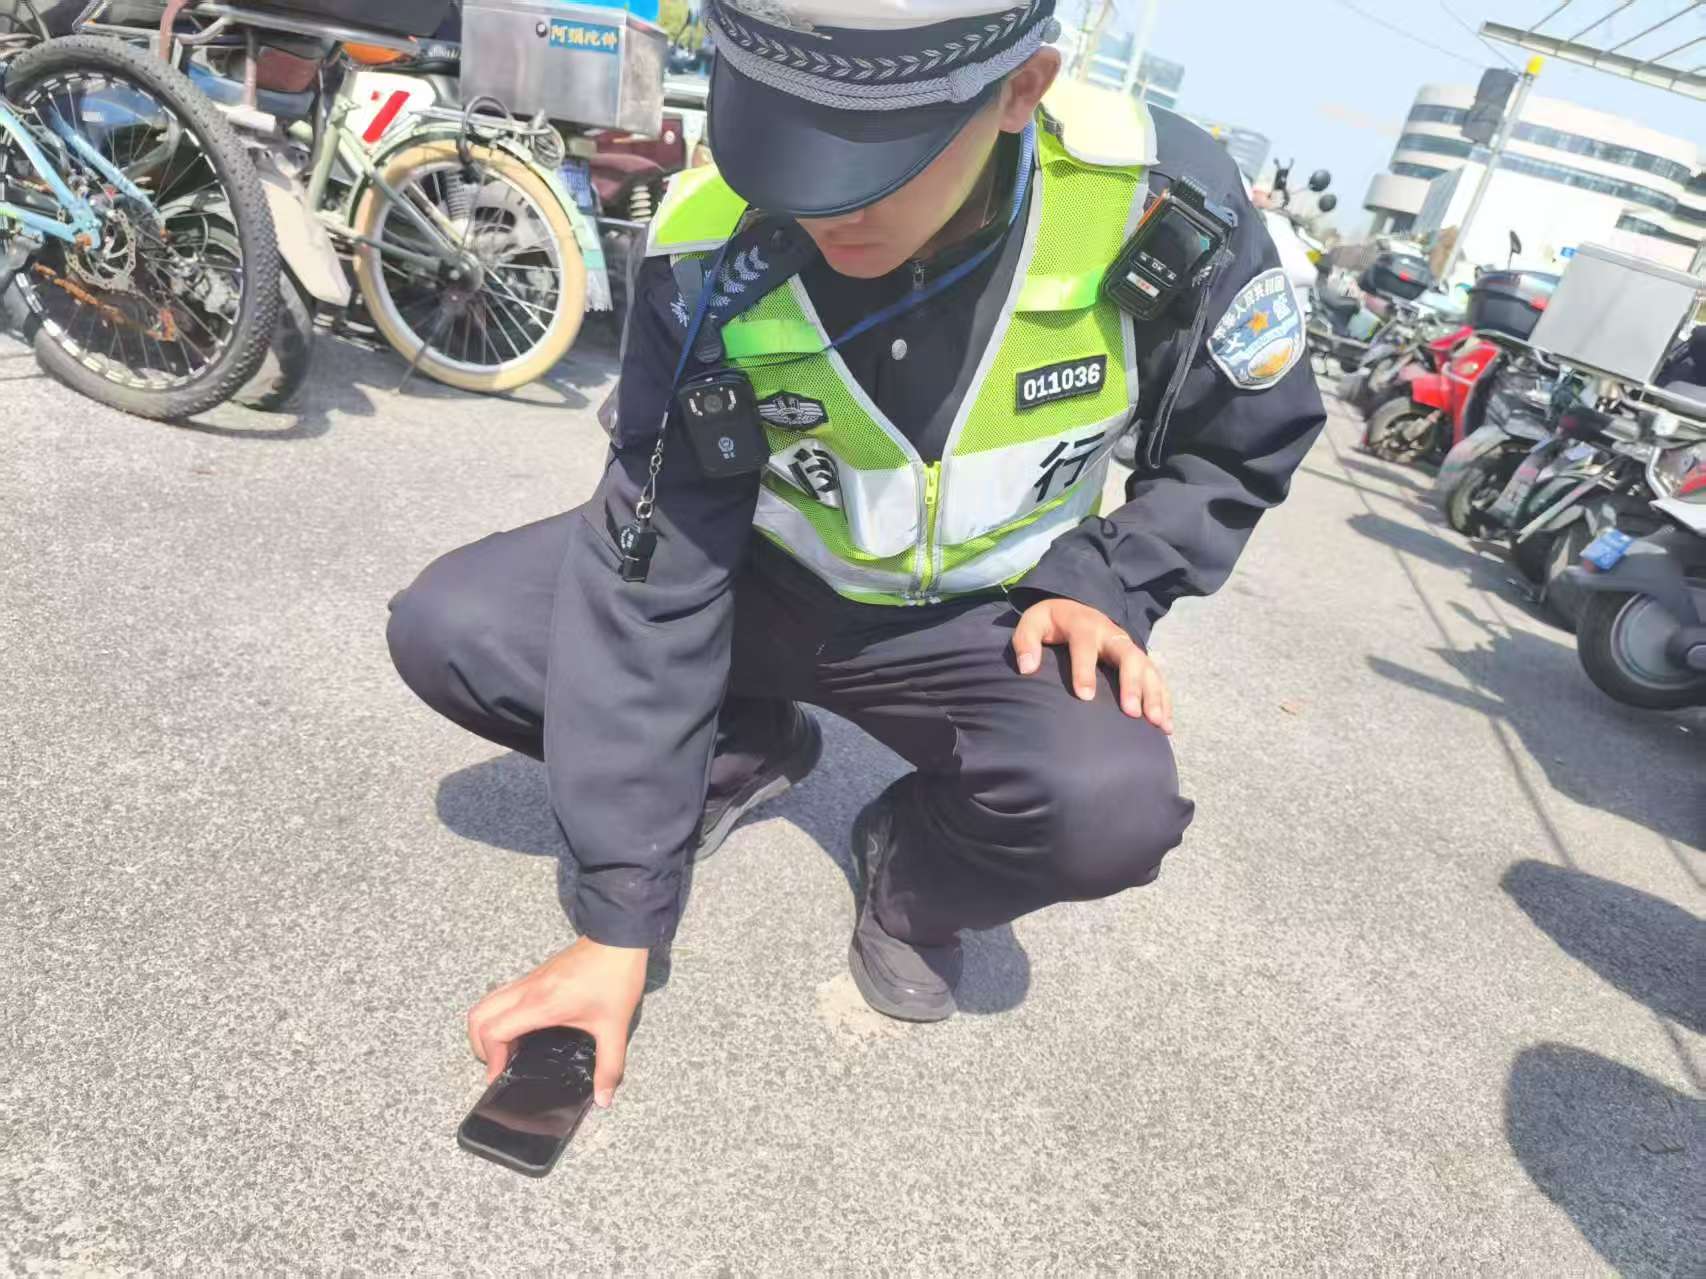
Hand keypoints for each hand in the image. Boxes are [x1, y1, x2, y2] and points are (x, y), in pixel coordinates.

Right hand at [466, 937, 648, 1107]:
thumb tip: (605, 1098)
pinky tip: (522, 1031)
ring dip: (485, 1028)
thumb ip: (609, 1066)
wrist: (619, 937)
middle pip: (477, 1016)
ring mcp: (528, 980)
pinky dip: (498, 1015)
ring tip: (505, 1050)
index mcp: (541, 1004)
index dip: (490, 1058)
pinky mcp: (535, 975)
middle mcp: (527, 990)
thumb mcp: (615, 1027)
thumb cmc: (615, 978)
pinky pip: (501, 995)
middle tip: (498, 1065)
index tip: (500, 1076)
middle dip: (478, 1046)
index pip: (493, 1030)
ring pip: (486, 1002)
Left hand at [1012, 597, 1173, 733]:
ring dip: (1154, 695)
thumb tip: (1026, 668)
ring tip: (1155, 722)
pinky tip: (1165, 725)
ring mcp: (1128, 647)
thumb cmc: (1051, 623)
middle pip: (1129, 656)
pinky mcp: (1138, 659)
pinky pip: (1156, 678)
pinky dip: (1163, 700)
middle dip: (1132, 684)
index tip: (1085, 697)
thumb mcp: (1032, 623)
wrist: (1074, 609)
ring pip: (1147, 668)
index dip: (1085, 671)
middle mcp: (1111, 634)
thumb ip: (1025, 642)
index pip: (1086, 647)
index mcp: (1084, 626)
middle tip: (1131, 712)